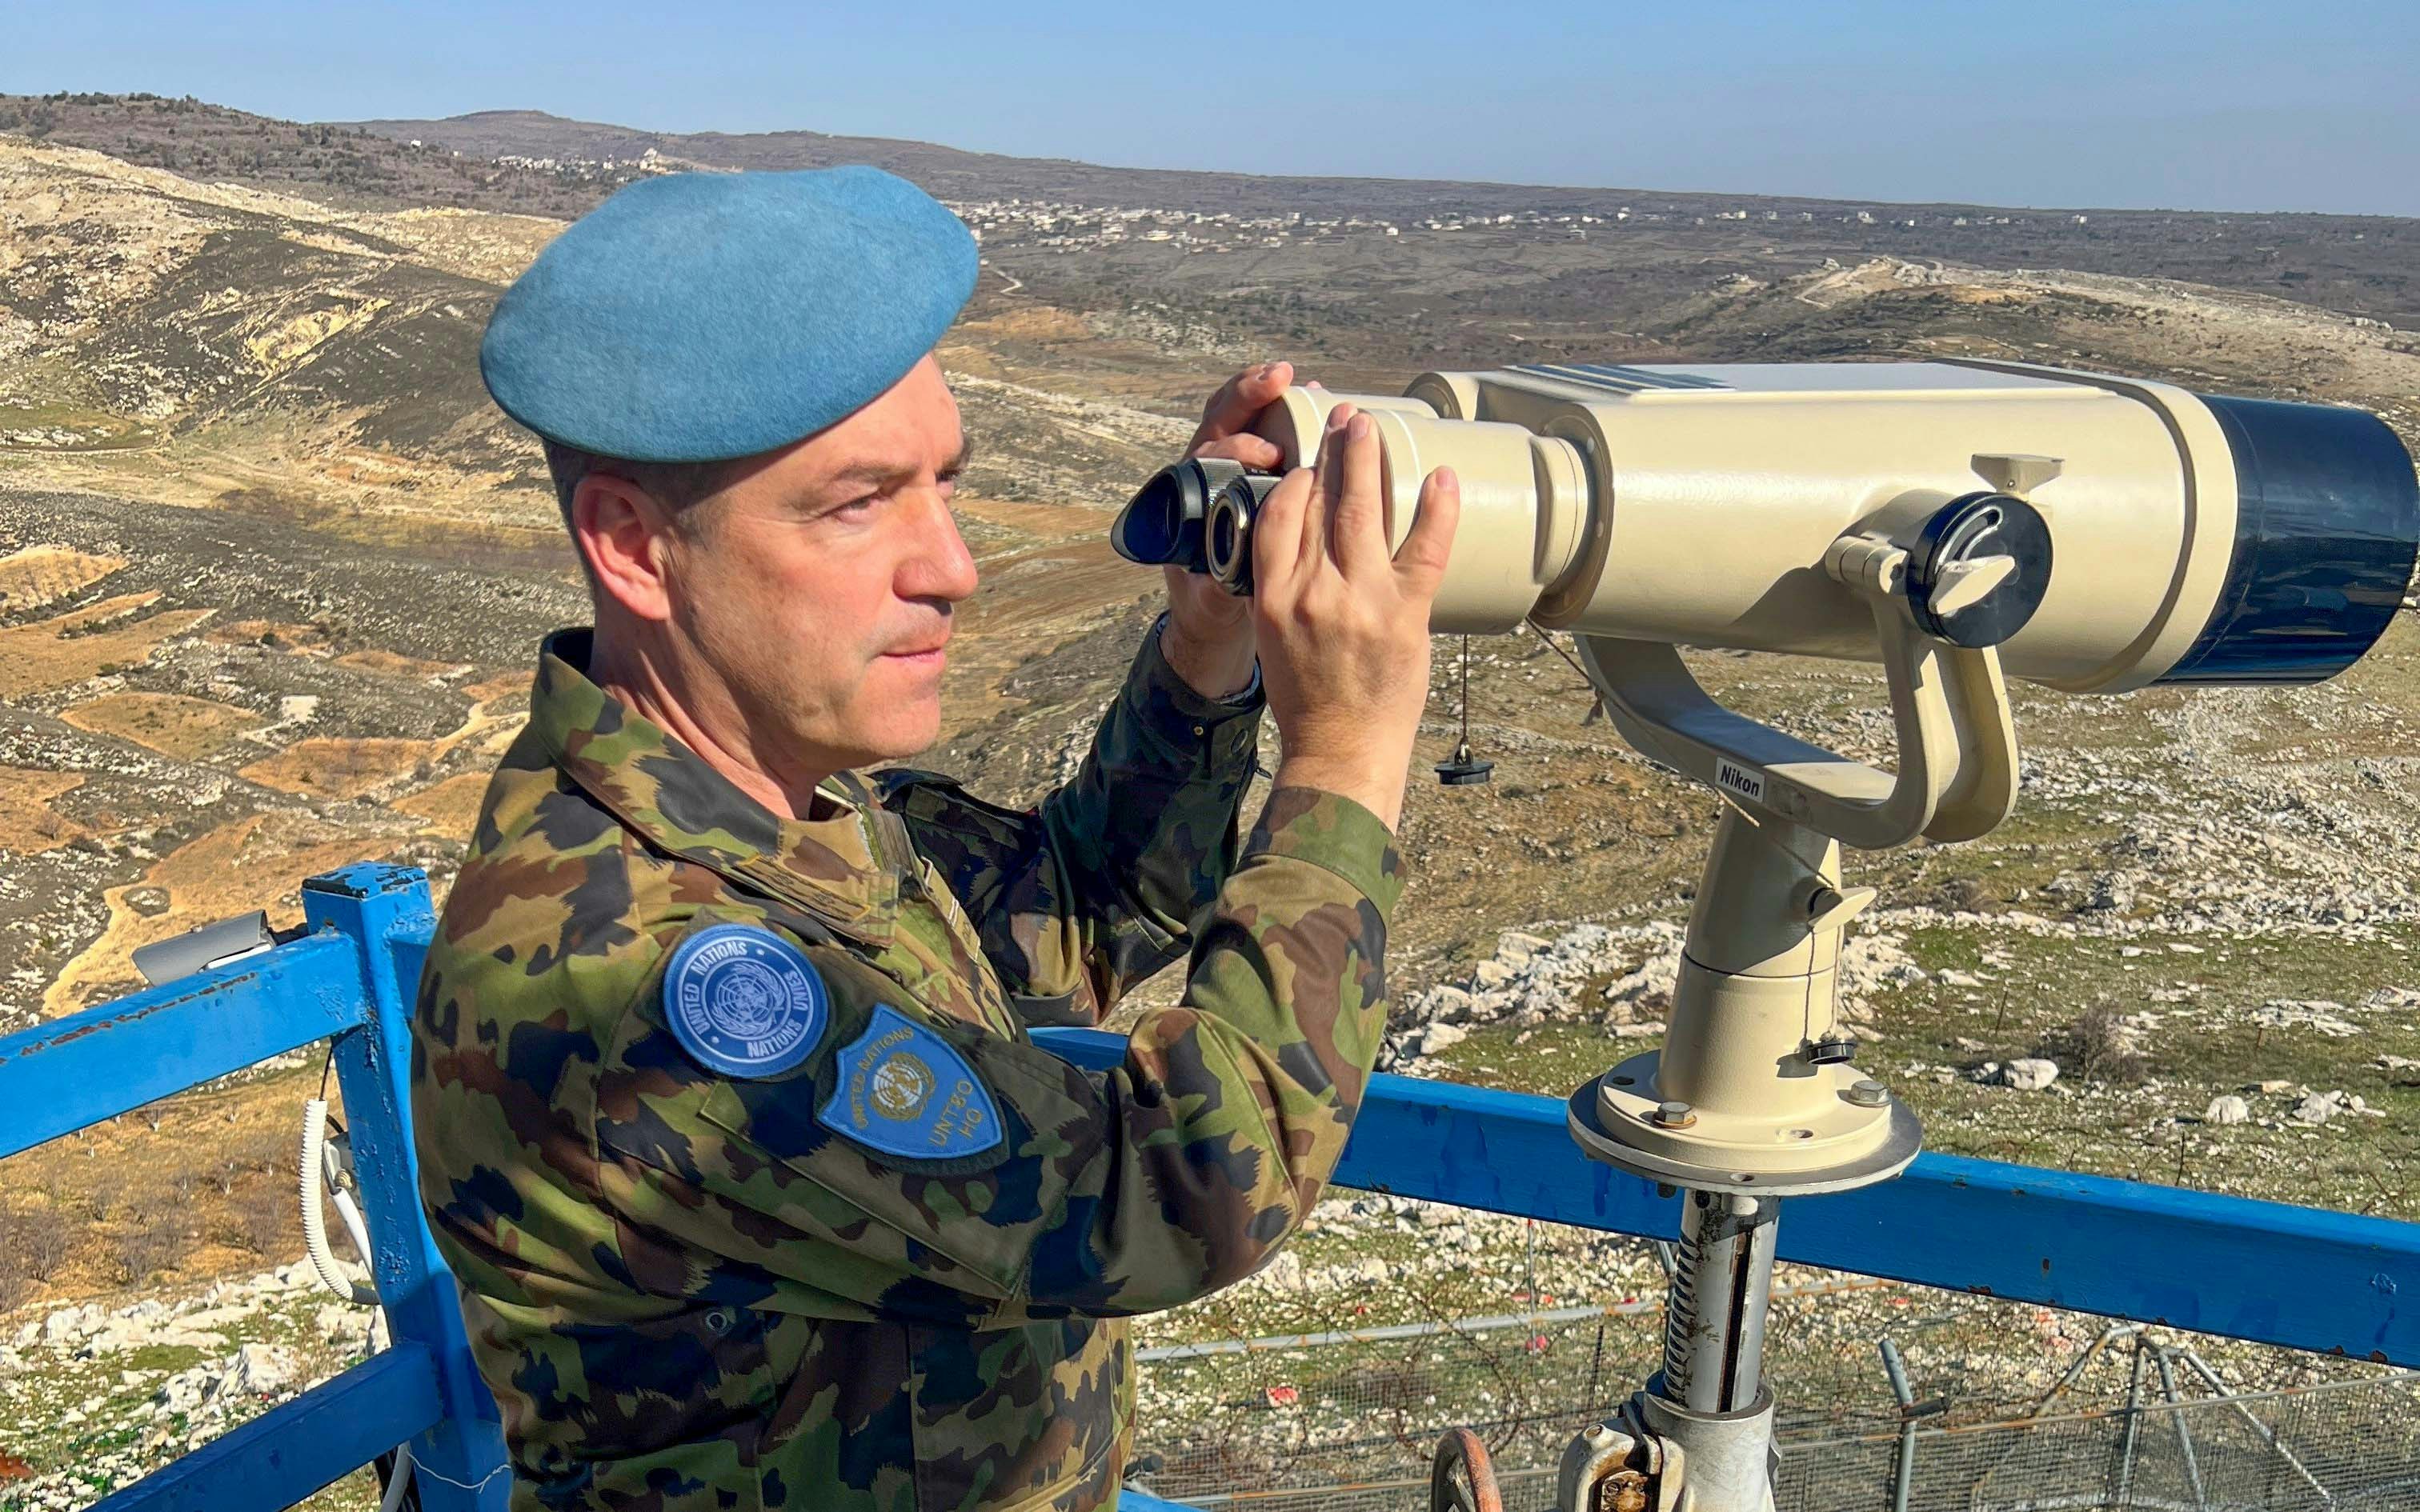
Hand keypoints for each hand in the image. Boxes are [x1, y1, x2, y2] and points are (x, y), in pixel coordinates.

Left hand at [1160, 361, 1294, 698]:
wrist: (1213, 609)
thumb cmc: (1210, 601)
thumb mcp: (1212, 596)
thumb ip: (1214, 582)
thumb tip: (1223, 569)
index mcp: (1190, 497)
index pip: (1209, 455)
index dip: (1238, 446)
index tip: (1270, 454)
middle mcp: (1202, 474)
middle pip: (1218, 418)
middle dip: (1246, 394)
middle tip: (1279, 378)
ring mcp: (1223, 466)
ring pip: (1235, 414)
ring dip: (1261, 392)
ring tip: (1290, 376)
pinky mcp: (1247, 468)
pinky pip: (1258, 426)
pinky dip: (1277, 407)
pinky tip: (1307, 392)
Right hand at [1250, 404, 1459, 830]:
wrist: (1342, 751)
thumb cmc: (1307, 699)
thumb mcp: (1273, 637)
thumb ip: (1283, 586)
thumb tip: (1299, 541)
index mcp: (1274, 596)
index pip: (1280, 515)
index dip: (1297, 478)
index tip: (1311, 459)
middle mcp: (1313, 591)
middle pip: (1323, 501)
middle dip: (1336, 451)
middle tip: (1346, 418)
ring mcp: (1361, 600)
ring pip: (1365, 512)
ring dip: (1370, 461)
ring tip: (1374, 427)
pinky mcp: (1406, 614)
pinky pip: (1425, 549)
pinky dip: (1437, 509)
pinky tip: (1443, 477)